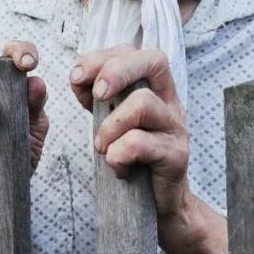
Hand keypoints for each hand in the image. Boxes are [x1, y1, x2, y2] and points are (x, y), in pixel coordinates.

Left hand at [68, 45, 189, 219]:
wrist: (157, 202)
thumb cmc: (132, 155)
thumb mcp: (112, 117)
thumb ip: (97, 95)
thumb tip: (79, 77)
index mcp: (153, 85)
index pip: (132, 51)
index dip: (101, 57)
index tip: (77, 78)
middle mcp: (169, 99)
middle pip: (153, 60)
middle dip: (116, 71)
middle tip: (96, 96)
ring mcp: (175, 126)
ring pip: (143, 103)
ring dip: (111, 124)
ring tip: (102, 146)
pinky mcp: (176, 155)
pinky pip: (141, 143)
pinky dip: (118, 153)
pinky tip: (116, 166)